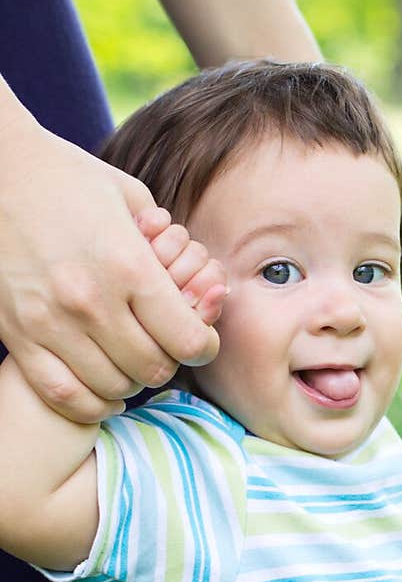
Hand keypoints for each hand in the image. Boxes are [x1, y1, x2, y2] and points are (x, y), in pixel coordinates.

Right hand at [0, 121, 220, 422]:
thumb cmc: (69, 179)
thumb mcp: (131, 198)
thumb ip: (169, 245)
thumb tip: (201, 282)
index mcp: (128, 266)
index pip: (189, 341)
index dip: (203, 347)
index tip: (198, 338)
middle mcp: (91, 300)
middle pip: (154, 370)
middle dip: (168, 363)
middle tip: (161, 348)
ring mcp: (51, 322)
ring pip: (113, 387)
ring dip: (130, 381)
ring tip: (130, 361)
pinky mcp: (18, 335)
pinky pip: (64, 395)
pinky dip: (90, 403)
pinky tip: (102, 390)